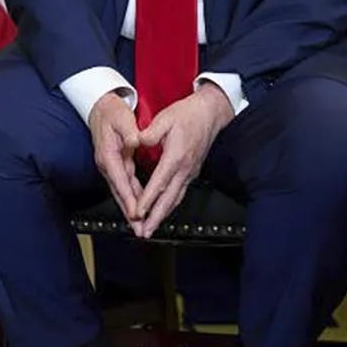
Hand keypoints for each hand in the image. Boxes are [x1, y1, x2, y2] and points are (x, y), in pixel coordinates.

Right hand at [88, 92, 142, 221]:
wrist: (101, 108)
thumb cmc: (112, 112)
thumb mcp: (122, 118)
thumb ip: (129, 131)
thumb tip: (134, 141)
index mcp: (109, 155)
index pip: (120, 181)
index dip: (129, 198)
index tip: (136, 212)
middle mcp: (107, 164)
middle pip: (119, 193)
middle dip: (129, 213)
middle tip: (140, 229)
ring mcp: (110, 167)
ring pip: (122, 192)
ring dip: (131, 209)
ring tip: (140, 225)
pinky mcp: (115, 166)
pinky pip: (124, 186)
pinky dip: (131, 199)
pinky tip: (138, 208)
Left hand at [128, 83, 233, 238]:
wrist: (210, 113)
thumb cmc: (187, 114)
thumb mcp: (165, 118)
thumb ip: (150, 133)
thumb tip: (136, 141)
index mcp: (176, 157)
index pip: (159, 183)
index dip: (148, 200)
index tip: (137, 213)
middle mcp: (184, 169)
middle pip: (169, 199)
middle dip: (155, 218)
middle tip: (144, 233)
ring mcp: (190, 172)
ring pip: (176, 199)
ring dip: (162, 215)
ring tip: (151, 229)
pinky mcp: (192, 172)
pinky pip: (180, 193)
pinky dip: (170, 206)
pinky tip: (162, 212)